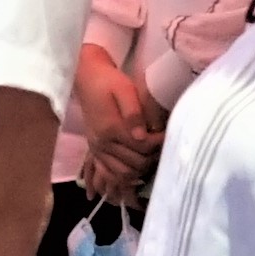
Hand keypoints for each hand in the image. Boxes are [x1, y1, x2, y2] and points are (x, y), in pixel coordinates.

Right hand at [68, 48, 166, 205]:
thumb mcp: (124, 89)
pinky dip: (126, 175)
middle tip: (162, 144)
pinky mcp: (95, 151)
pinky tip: (136, 166)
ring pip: (124, 173)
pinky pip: (111, 173)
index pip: (142, 146)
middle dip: (153, 156)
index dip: (159, 143)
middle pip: (136, 163)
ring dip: (141, 168)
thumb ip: (133, 113)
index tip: (167, 134)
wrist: (86, 79)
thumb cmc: (109, 81)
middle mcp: (102, 143)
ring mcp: (97, 149)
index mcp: (110, 128)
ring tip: (151, 153)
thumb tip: (142, 136)